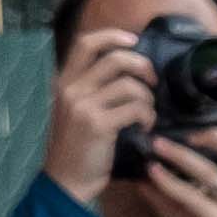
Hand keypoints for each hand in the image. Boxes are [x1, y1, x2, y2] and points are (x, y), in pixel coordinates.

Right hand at [45, 29, 153, 200]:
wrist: (66, 180)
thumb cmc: (76, 145)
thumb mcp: (75, 110)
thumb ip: (92, 89)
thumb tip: (126, 71)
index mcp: (64, 81)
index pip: (86, 44)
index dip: (112, 36)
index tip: (133, 40)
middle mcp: (71, 89)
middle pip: (114, 59)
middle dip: (142, 66)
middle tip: (152, 81)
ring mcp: (83, 106)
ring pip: (130, 85)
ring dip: (148, 98)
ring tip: (148, 113)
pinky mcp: (99, 125)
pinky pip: (135, 109)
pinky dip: (147, 116)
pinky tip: (145, 126)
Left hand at [138, 123, 216, 216]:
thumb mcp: (181, 206)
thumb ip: (165, 185)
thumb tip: (139, 163)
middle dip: (216, 135)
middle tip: (186, 133)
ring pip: (214, 171)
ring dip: (181, 155)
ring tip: (157, 145)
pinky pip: (193, 195)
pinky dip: (169, 181)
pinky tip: (151, 173)